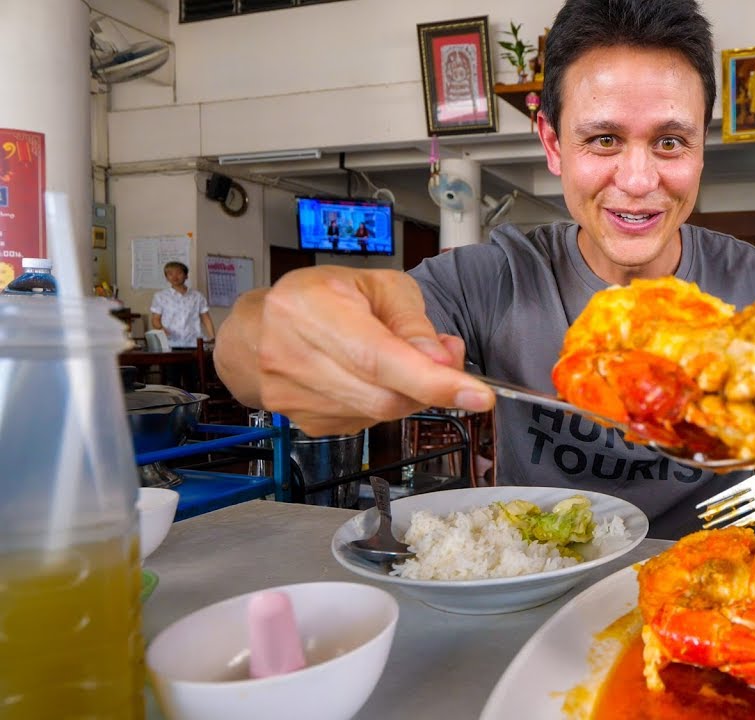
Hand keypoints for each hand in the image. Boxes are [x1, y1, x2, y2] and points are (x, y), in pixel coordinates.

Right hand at [220, 266, 493, 436]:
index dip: (432, 381)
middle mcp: (295, 357)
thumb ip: (414, 323)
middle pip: (385, 395)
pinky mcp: (306, 424)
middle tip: (442, 361)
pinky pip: (365, 423)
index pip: (380, 357)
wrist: (256, 331)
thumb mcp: (377, 287)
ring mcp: (296, 398)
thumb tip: (445, 361)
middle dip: (427, 386)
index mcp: (313, 310)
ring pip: (379, 414)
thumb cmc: (320, 298)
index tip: (478, 395)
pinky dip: (383, 403)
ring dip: (406, 394)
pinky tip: (372, 379)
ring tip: (400, 360)